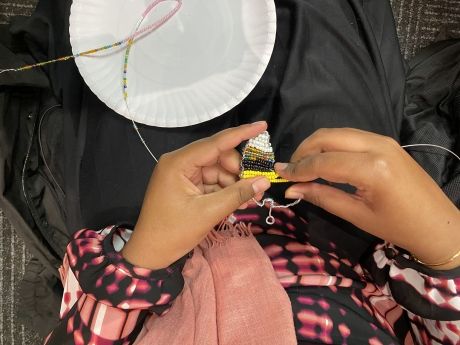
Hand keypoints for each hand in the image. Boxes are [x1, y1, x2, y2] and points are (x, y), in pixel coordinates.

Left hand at [122, 122, 270, 268]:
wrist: (149, 254)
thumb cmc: (173, 232)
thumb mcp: (208, 213)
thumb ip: (237, 194)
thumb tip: (264, 181)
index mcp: (179, 162)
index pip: (215, 142)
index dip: (241, 134)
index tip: (263, 125)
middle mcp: (180, 162)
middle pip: (218, 157)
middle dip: (238, 171)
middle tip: (256, 187)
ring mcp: (183, 174)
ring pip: (218, 170)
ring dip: (234, 183)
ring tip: (248, 201)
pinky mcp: (186, 186)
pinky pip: (212, 181)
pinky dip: (225, 190)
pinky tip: (238, 203)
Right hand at [275, 128, 459, 268]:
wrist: (438, 224)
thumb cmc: (398, 226)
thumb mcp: (356, 215)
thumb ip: (322, 197)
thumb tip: (291, 189)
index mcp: (371, 168)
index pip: (323, 161)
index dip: (298, 168)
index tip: (279, 174)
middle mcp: (377, 146)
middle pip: (327, 137)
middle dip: (303, 151)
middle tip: (290, 169)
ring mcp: (383, 140)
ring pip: (337, 133)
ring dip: (316, 145)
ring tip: (304, 166)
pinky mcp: (386, 141)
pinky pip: (350, 136)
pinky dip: (332, 145)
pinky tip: (325, 161)